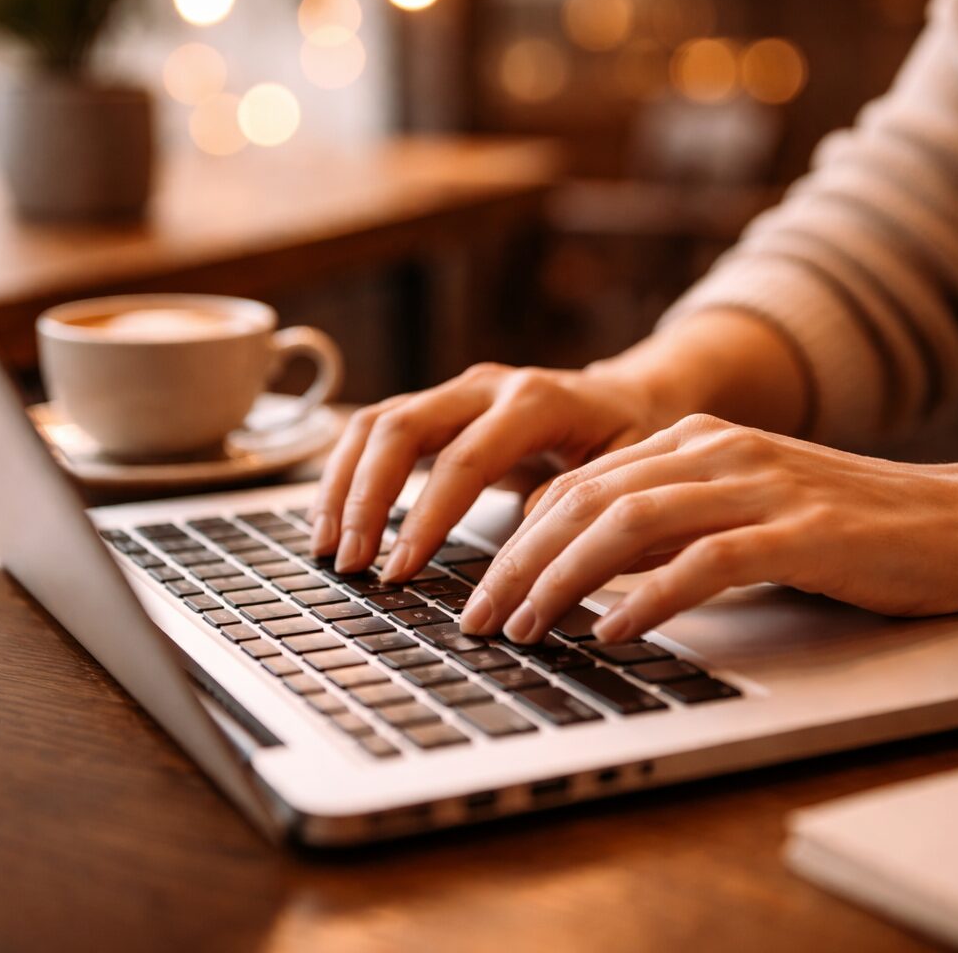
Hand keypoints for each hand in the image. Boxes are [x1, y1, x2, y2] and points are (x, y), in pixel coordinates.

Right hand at [310, 362, 678, 576]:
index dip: (427, 518)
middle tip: (351, 563)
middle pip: (400, 427)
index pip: (463, 459)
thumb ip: (577, 502)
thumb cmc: (630, 438)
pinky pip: (375, 431)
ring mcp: (455, 392)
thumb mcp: (626, 472)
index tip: (401, 571)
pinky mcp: (436, 408)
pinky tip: (333, 521)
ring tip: (327, 548)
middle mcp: (485, 386)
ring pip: (375, 424)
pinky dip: (346, 475)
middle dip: (366, 499)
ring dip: (342, 486)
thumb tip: (523, 544)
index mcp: (535, 401)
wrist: (629, 395)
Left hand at [460, 414, 957, 642]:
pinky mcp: (802, 533)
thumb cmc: (852, 531)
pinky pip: (702, 562)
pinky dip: (647, 599)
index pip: (578, 483)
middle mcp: (719, 451)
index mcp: (697, 440)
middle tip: (482, 619)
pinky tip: (611, 633)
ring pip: (629, 524)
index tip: (483, 591)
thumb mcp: (746, 512)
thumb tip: (589, 573)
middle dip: (518, 562)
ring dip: (563, 580)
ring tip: (527, 628)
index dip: (517, 538)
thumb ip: (673, 529)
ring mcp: (761, 486)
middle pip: (586, 499)